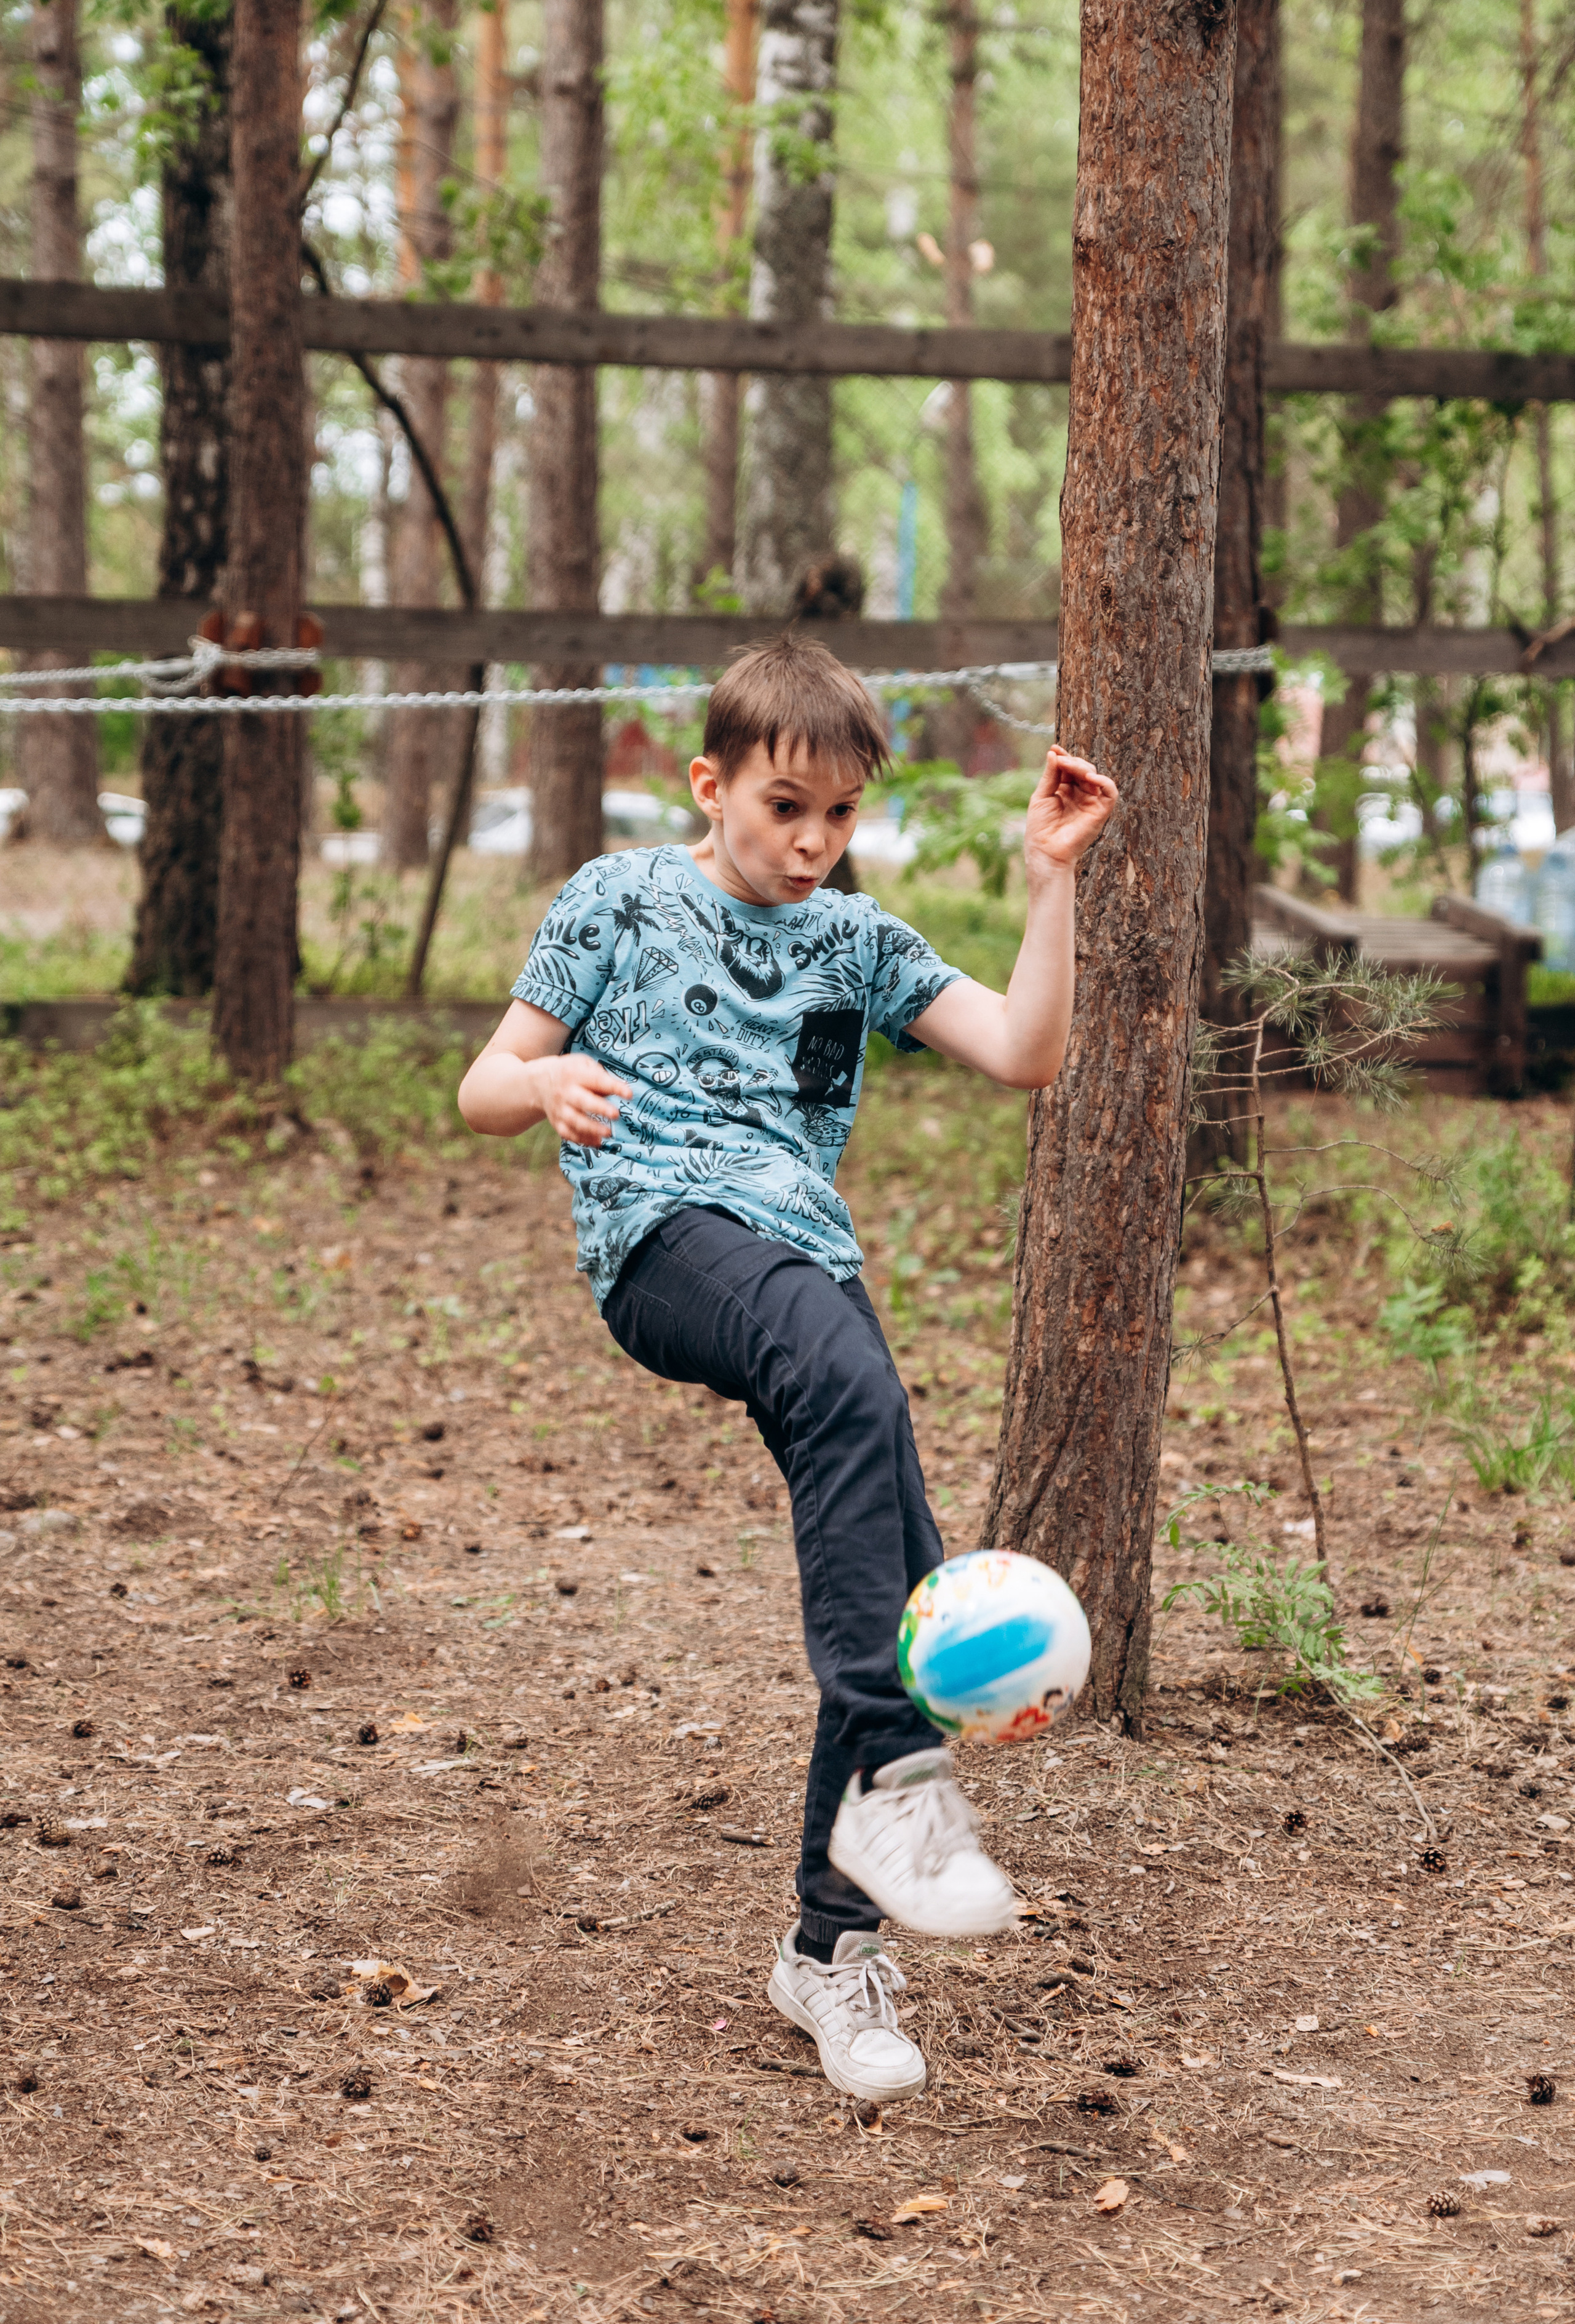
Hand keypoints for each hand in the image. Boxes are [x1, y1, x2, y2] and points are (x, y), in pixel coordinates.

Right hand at [534, 1054, 632, 1146]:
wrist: (540, 1082)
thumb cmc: (571, 1072)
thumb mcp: (583, 1064)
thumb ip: (600, 1075)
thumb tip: (619, 1089)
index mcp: (573, 1074)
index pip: (596, 1080)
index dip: (613, 1087)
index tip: (629, 1094)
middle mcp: (565, 1092)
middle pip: (582, 1102)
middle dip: (599, 1108)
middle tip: (616, 1114)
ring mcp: (559, 1109)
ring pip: (574, 1121)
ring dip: (592, 1129)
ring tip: (609, 1133)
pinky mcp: (556, 1122)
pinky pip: (568, 1133)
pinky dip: (582, 1139)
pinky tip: (598, 1142)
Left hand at [1024, 746, 1117, 876]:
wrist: (1046, 852)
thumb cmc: (1040, 828)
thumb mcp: (1041, 796)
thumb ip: (1050, 775)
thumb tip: (1054, 752)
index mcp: (1065, 791)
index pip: (1069, 768)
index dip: (1064, 757)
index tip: (1055, 749)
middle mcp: (1080, 795)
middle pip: (1082, 769)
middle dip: (1072, 762)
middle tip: (1061, 761)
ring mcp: (1091, 802)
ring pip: (1094, 776)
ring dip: (1082, 767)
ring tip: (1069, 765)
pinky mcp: (1101, 811)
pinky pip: (1110, 792)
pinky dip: (1104, 781)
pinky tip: (1089, 776)